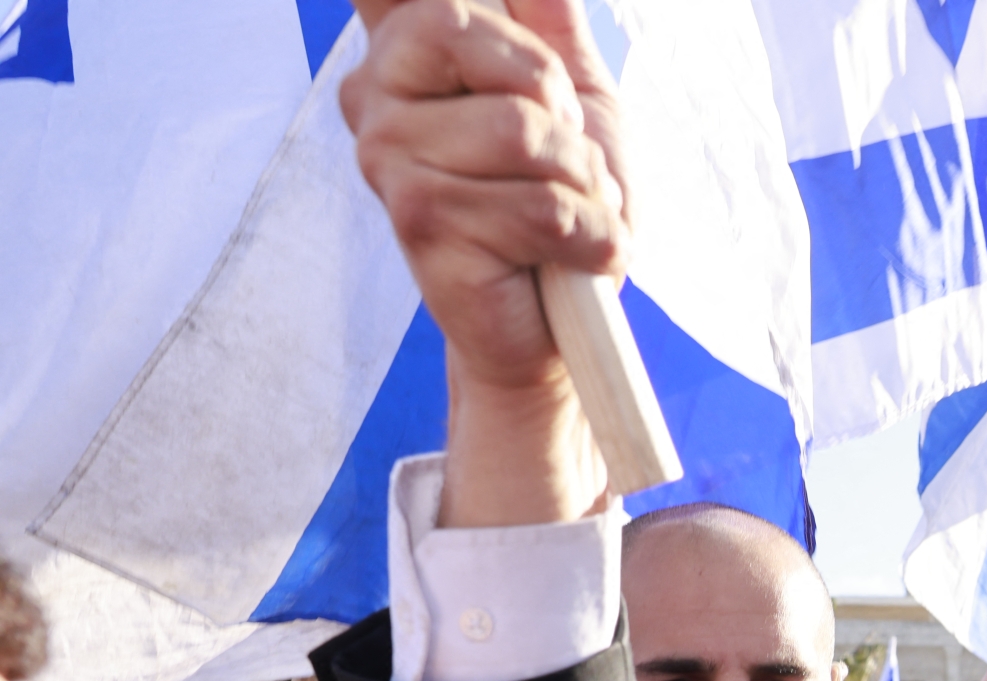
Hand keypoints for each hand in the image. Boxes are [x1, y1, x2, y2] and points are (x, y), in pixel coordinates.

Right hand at [343, 0, 631, 523]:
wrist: (565, 321)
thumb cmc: (563, 203)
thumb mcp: (574, 96)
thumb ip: (547, 18)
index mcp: (406, 50)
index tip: (506, 64)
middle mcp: (374, 93)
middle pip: (479, 35)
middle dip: (558, 104)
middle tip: (565, 158)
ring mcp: (387, 157)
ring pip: (524, 131)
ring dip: (583, 183)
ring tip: (570, 214)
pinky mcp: (421, 220)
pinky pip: (541, 205)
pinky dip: (589, 235)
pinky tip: (574, 256)